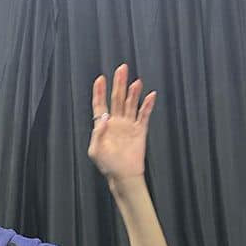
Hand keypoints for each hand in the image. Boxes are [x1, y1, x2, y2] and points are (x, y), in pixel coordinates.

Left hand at [88, 63, 155, 183]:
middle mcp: (116, 122)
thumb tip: (103, 116)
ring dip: (133, 92)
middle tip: (121, 69)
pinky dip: (147, 106)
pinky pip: (144, 115)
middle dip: (119, 84)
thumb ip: (97, 133)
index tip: (100, 79)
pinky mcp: (140, 131)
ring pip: (131, 104)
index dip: (99, 92)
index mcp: (103, 126)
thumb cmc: (108, 165)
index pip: (100, 105)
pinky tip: (150, 96)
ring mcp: (128, 126)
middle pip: (117, 99)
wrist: (124, 176)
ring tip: (135, 81)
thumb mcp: (95, 150)